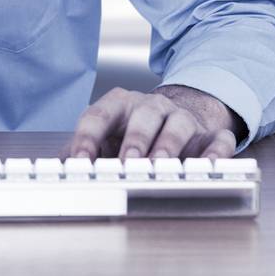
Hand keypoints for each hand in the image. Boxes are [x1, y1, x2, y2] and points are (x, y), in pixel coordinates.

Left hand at [61, 85, 243, 159]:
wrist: (181, 116)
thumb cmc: (135, 130)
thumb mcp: (106, 136)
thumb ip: (83, 150)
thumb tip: (57, 170)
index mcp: (119, 105)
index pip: (99, 116)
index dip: (87, 138)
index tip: (80, 161)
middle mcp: (151, 107)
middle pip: (142, 117)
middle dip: (134, 141)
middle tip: (128, 164)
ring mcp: (182, 118)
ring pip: (178, 125)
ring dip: (168, 146)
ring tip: (161, 166)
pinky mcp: (210, 133)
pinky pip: (217, 140)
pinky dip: (215, 153)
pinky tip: (208, 166)